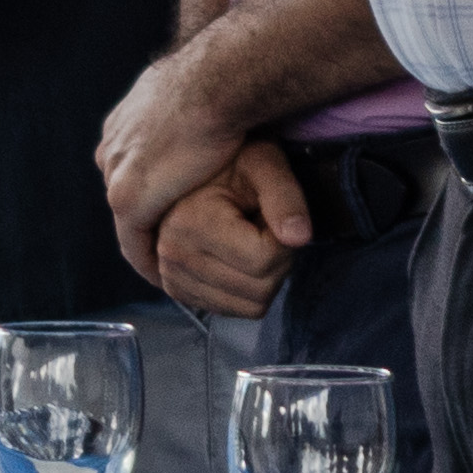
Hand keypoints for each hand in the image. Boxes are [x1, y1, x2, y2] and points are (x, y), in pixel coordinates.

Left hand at [97, 41, 252, 286]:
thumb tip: (207, 102)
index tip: (172, 208)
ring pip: (128, 222)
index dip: (152, 190)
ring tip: (173, 266)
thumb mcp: (199, 86)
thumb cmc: (222, 79)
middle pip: (126, 194)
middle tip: (174, 244)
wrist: (218, 80)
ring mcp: (117, 175)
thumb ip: (190, 104)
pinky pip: (135, 244)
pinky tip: (170, 275)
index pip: (128, 166)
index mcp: (125, 122)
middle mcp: (113, 147)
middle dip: (147, 219)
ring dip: (149, 244)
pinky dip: (151, 262)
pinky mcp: (129, 200)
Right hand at [140, 145, 310, 314]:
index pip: (263, 259)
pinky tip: (239, 258)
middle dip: (278, 261)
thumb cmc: (233, 161)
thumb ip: (284, 196)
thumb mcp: (264, 163)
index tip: (275, 215)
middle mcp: (172, 257)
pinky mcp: (177, 291)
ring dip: (264, 278)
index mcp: (190, 223)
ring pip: (251, 307)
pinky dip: (247, 290)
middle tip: (269, 229)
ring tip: (252, 240)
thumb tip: (301, 237)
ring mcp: (171, 278)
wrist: (193, 169)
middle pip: (260, 289)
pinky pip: (233, 311)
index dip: (284, 239)